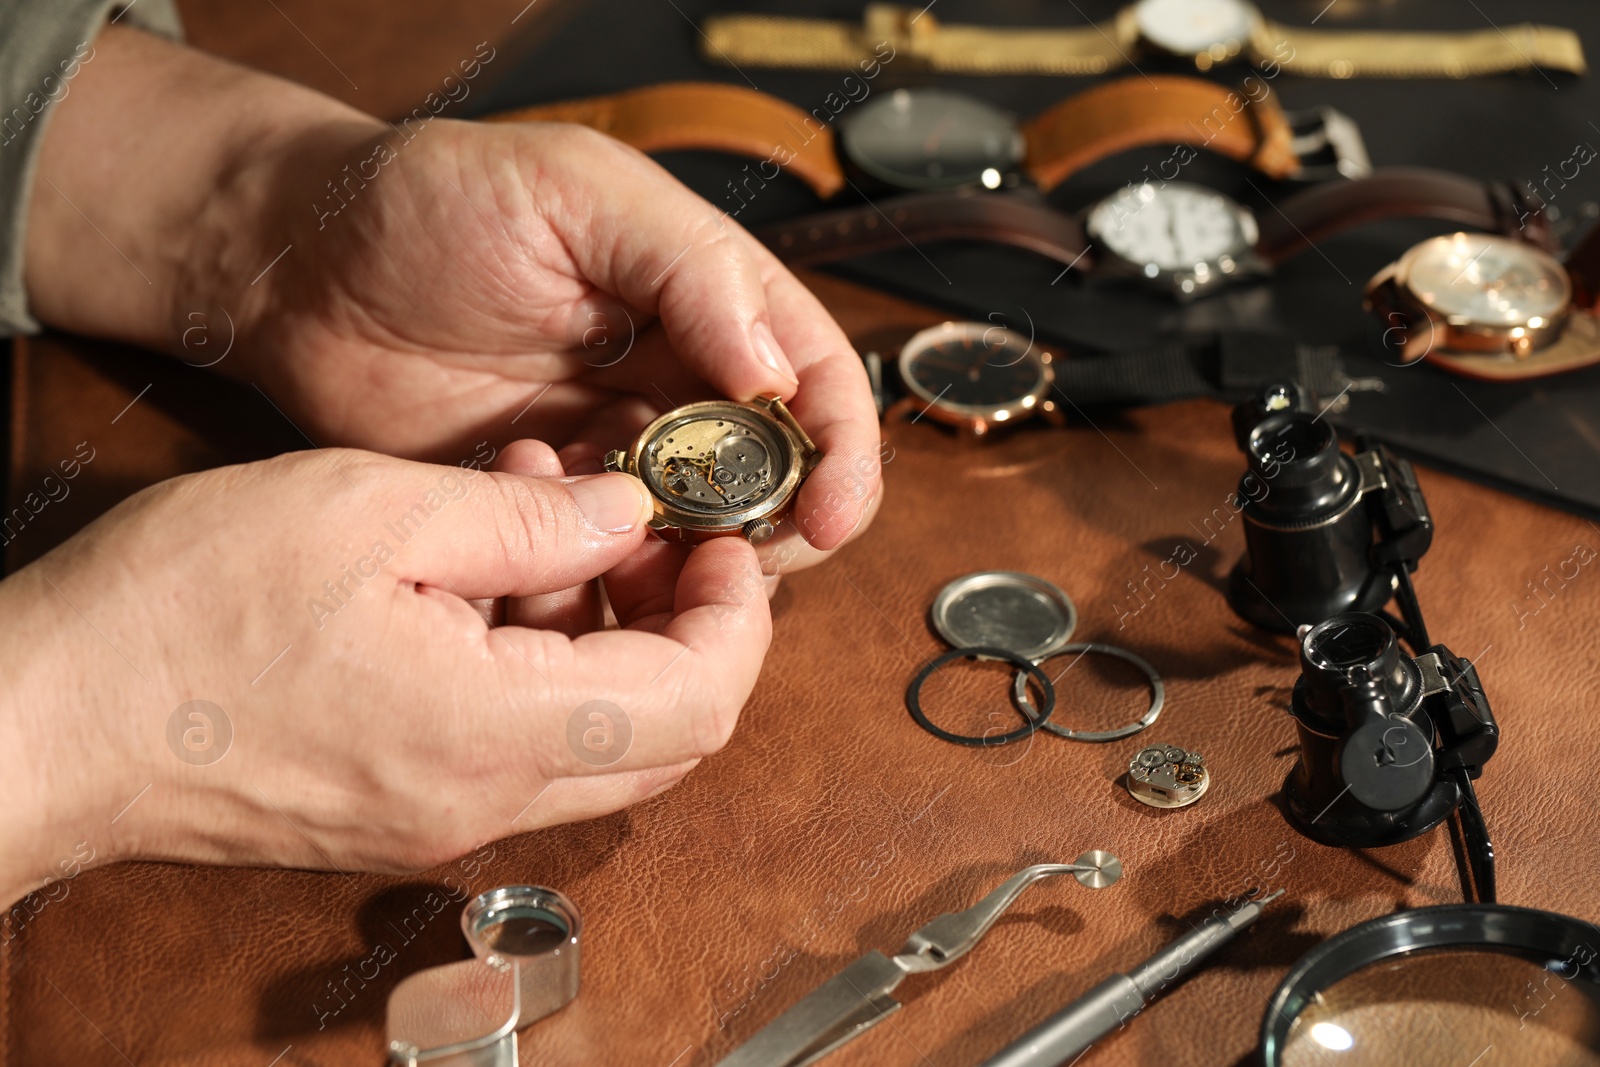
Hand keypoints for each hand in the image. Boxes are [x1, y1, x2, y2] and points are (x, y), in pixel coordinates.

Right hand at [0, 448, 769, 906]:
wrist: (50, 718)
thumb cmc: (181, 613)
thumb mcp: (370, 513)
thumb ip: (526, 519)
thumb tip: (625, 511)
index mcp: (495, 730)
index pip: (699, 701)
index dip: (738, 616)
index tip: (721, 540)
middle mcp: (485, 798)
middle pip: (668, 734)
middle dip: (690, 624)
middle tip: (658, 530)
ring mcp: (445, 814)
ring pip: (600, 740)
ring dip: (609, 632)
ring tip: (548, 518)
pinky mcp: (406, 805)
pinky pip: (522, 743)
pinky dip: (541, 661)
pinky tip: (487, 570)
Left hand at [25, 27, 881, 572]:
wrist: (300, 269)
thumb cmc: (431, 201)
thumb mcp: (575, 192)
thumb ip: (689, 267)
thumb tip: (772, 369)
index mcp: (706, 299)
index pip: (812, 380)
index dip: (841, 452)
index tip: (831, 511)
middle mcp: (675, 382)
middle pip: (775, 476)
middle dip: (779, 527)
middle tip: (740, 562)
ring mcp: (614, 452)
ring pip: (700, 535)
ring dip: (693, 565)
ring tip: (641, 562)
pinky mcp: (547, 506)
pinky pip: (607, 563)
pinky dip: (607, 579)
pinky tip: (560, 556)